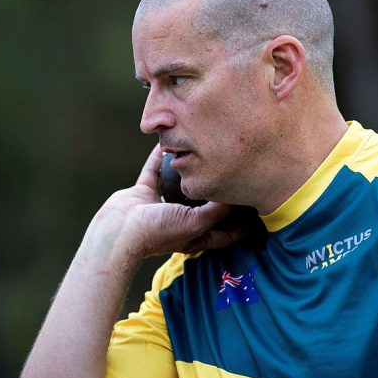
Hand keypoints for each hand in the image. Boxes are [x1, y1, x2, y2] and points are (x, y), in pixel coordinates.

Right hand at [83, 145, 242, 268]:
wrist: (118, 232)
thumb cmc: (158, 232)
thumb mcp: (197, 223)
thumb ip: (217, 209)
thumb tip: (235, 194)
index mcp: (196, 234)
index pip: (226, 231)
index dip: (243, 224)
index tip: (258, 208)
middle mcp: (181, 220)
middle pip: (206, 204)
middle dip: (218, 191)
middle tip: (236, 172)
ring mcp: (161, 205)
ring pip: (180, 184)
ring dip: (189, 170)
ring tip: (205, 152)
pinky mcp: (144, 192)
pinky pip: (156, 170)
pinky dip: (161, 158)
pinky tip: (170, 143)